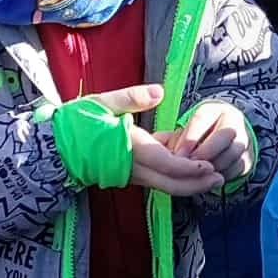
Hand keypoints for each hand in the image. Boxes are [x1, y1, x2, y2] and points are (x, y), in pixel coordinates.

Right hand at [84, 84, 219, 194]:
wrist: (54, 149)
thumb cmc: (75, 123)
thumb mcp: (101, 103)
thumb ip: (131, 98)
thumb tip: (160, 92)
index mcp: (129, 149)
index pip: (166, 164)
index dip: (190, 168)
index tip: (209, 166)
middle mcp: (133, 168)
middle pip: (171, 184)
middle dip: (198, 184)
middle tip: (222, 178)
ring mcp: (132, 174)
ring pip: (166, 185)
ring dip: (190, 184)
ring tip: (213, 177)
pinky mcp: (130, 173)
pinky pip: (158, 179)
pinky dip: (177, 176)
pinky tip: (192, 167)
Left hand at [164, 100, 253, 181]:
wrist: (226, 138)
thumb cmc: (199, 134)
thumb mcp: (189, 130)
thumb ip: (179, 139)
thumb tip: (172, 156)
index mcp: (214, 109)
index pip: (201, 120)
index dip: (189, 139)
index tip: (177, 155)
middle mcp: (233, 120)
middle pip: (224, 135)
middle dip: (205, 153)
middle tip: (190, 166)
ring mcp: (244, 139)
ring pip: (231, 154)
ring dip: (213, 166)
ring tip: (198, 173)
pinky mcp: (248, 158)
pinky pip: (235, 169)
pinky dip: (221, 175)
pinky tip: (209, 177)